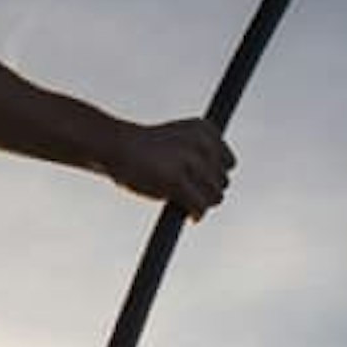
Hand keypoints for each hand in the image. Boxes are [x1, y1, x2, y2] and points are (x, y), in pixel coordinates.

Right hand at [106, 116, 235, 218]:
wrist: (118, 146)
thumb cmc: (147, 148)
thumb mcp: (181, 140)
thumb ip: (202, 153)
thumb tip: (221, 184)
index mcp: (205, 130)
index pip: (228, 163)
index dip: (213, 175)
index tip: (197, 181)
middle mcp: (201, 143)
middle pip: (223, 181)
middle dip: (207, 191)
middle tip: (188, 194)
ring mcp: (189, 161)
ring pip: (215, 196)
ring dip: (202, 204)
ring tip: (187, 203)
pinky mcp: (177, 180)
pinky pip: (200, 206)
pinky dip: (197, 215)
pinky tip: (189, 216)